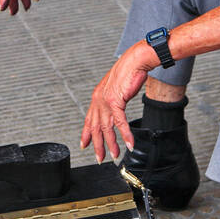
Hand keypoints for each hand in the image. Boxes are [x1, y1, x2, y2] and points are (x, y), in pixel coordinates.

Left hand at [81, 43, 154, 162]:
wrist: (135, 61)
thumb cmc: (129, 71)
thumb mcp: (117, 88)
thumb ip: (114, 99)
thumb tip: (116, 108)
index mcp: (97, 96)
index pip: (89, 119)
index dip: (86, 134)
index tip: (84, 145)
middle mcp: (98, 100)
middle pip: (96, 128)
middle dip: (98, 145)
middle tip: (99, 158)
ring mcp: (106, 101)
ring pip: (107, 128)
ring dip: (112, 144)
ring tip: (114, 156)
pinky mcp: (116, 101)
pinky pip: (120, 123)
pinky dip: (125, 135)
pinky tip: (129, 144)